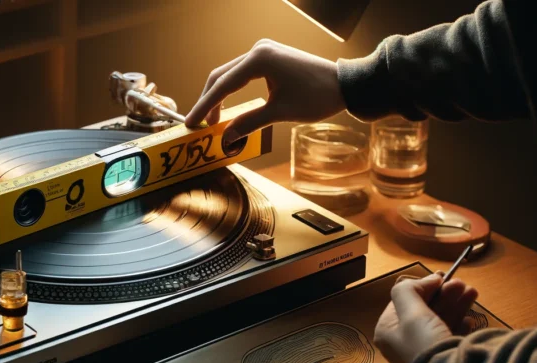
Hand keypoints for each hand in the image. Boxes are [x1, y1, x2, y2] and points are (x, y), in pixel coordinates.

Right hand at [184, 39, 345, 144]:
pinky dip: (233, 91)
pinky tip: (229, 108)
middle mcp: (258, 50)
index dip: (205, 106)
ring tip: (213, 121)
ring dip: (220, 97)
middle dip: (209, 101)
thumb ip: (249, 123)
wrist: (345, 85)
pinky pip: (243, 74)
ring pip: (230, 75)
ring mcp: (264, 52)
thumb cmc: (317, 97)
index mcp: (259, 59)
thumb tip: (225, 138)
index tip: (191, 123)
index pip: (223, 85)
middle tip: (199, 125)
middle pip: (221, 76)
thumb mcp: (280, 113)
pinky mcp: (270, 58)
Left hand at [374, 273, 478, 362]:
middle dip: (444, 294)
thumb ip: (408, 291)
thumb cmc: (424, 344)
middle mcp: (403, 341)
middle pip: (424, 309)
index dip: (423, 287)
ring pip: (439, 319)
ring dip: (455, 304)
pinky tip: (469, 320)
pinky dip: (460, 324)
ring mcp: (423, 350)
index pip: (403, 301)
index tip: (442, 278)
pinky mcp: (442, 357)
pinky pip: (450, 335)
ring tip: (472, 292)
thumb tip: (425, 280)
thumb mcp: (410, 313)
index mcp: (387, 331)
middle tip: (461, 283)